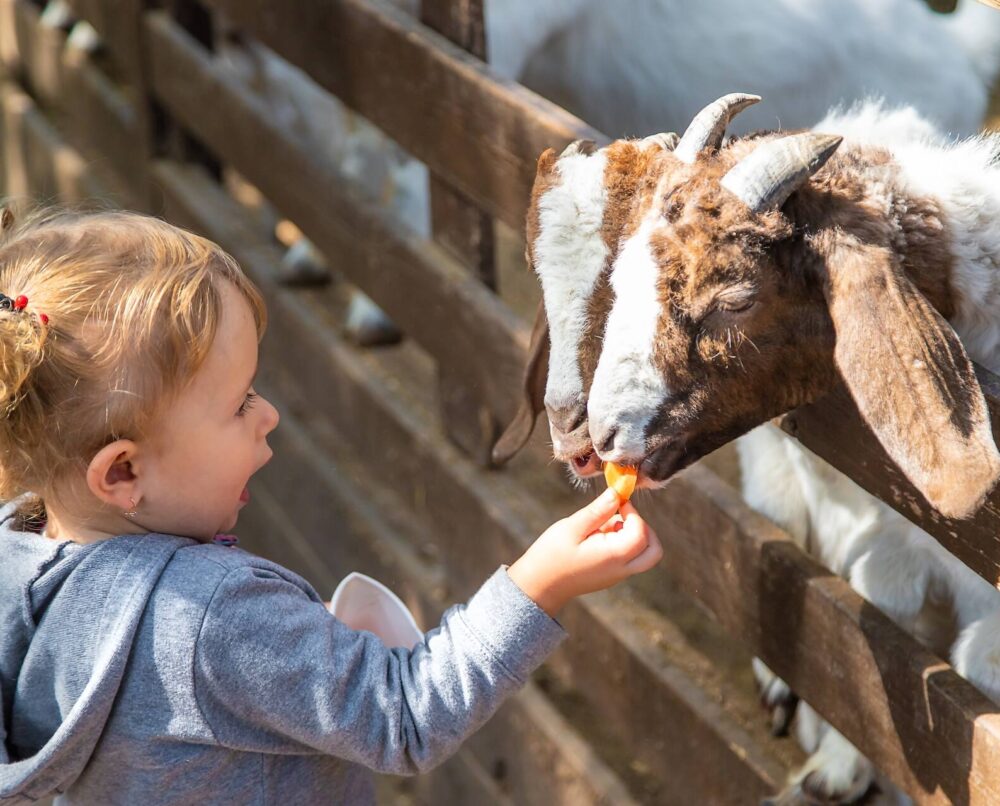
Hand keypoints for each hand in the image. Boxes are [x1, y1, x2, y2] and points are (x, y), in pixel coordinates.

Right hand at [507, 488, 662, 616]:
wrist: (537, 586)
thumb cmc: (551, 555)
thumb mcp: (572, 528)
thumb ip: (598, 511)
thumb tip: (617, 493)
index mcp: (613, 557)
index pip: (641, 532)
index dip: (632, 513)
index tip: (616, 501)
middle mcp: (621, 570)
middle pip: (653, 550)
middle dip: (644, 528)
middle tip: (622, 515)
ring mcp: (617, 575)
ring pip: (643, 555)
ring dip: (632, 535)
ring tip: (603, 526)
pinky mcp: (610, 576)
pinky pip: (629, 559)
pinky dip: (622, 544)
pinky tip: (597, 537)